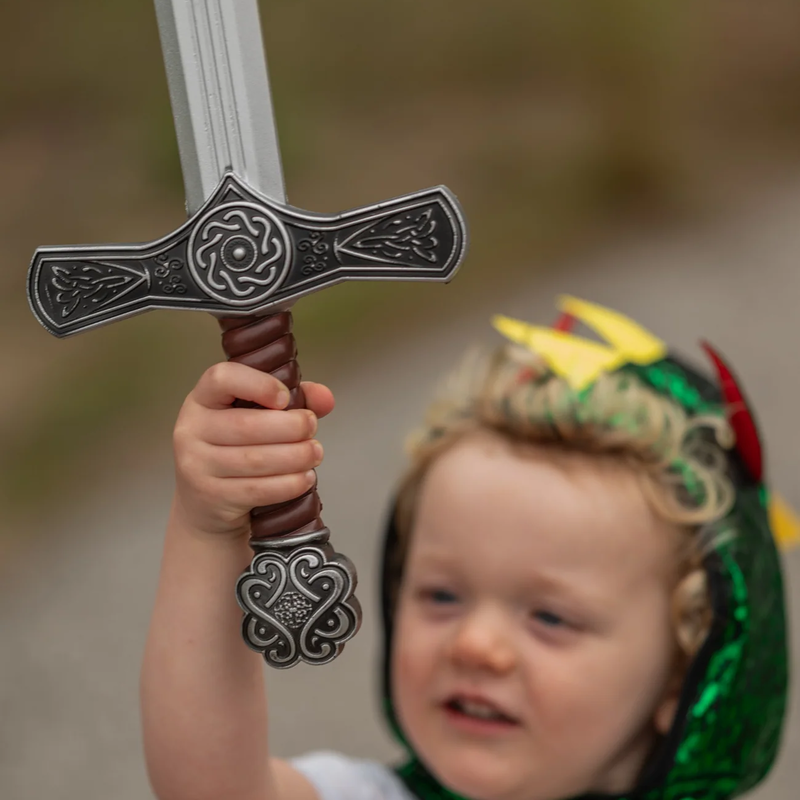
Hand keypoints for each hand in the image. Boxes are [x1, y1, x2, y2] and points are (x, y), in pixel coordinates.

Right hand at [172, 361, 334, 538]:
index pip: (222, 378)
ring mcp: (196, 466)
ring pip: (255, 460)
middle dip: (292, 427)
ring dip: (296, 457)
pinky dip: (289, 484)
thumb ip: (292, 401)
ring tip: (315, 454)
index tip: (285, 398)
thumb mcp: (254, 418)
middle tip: (312, 428)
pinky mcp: (211, 497)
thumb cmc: (235, 449)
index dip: (259, 384)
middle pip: (247, 425)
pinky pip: (258, 489)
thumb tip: (325, 398)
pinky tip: (305, 478)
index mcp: (202, 399)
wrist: (204, 506)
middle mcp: (191, 430)